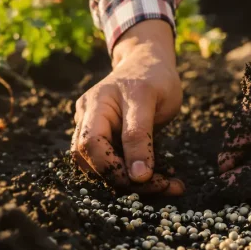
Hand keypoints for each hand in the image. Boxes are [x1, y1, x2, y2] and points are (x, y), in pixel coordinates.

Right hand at [71, 20, 184, 195]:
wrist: (149, 64)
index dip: (112, 167)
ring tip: (162, 184)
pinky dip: (129, 174)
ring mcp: (92, 128)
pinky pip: (110, 162)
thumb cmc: (152, 77)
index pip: (91, 144)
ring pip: (97, 166)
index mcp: (96, 105)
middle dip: (122, 179)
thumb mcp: (150, 100)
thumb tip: (138, 177)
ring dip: (126, 181)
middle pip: (89, 159)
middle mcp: (87, 118)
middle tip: (161, 186)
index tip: (145, 180)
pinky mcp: (103, 138)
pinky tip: (156, 178)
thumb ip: (141, 136)